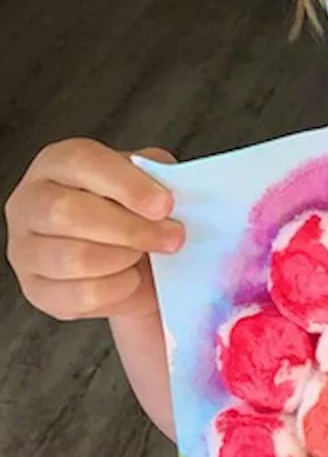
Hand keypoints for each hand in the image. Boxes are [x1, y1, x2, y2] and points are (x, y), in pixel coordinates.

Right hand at [5, 139, 183, 322]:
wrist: (135, 265)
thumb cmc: (138, 215)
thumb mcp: (150, 184)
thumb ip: (159, 178)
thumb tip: (171, 191)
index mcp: (58, 164)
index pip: (81, 161)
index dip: (126, 184)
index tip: (165, 204)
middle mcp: (31, 202)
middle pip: (68, 212)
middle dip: (131, 229)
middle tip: (172, 238)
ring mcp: (27, 249)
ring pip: (73, 257)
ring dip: (124, 259)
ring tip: (145, 256)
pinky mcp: (38, 291)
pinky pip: (81, 295)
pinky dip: (118, 289)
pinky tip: (130, 278)